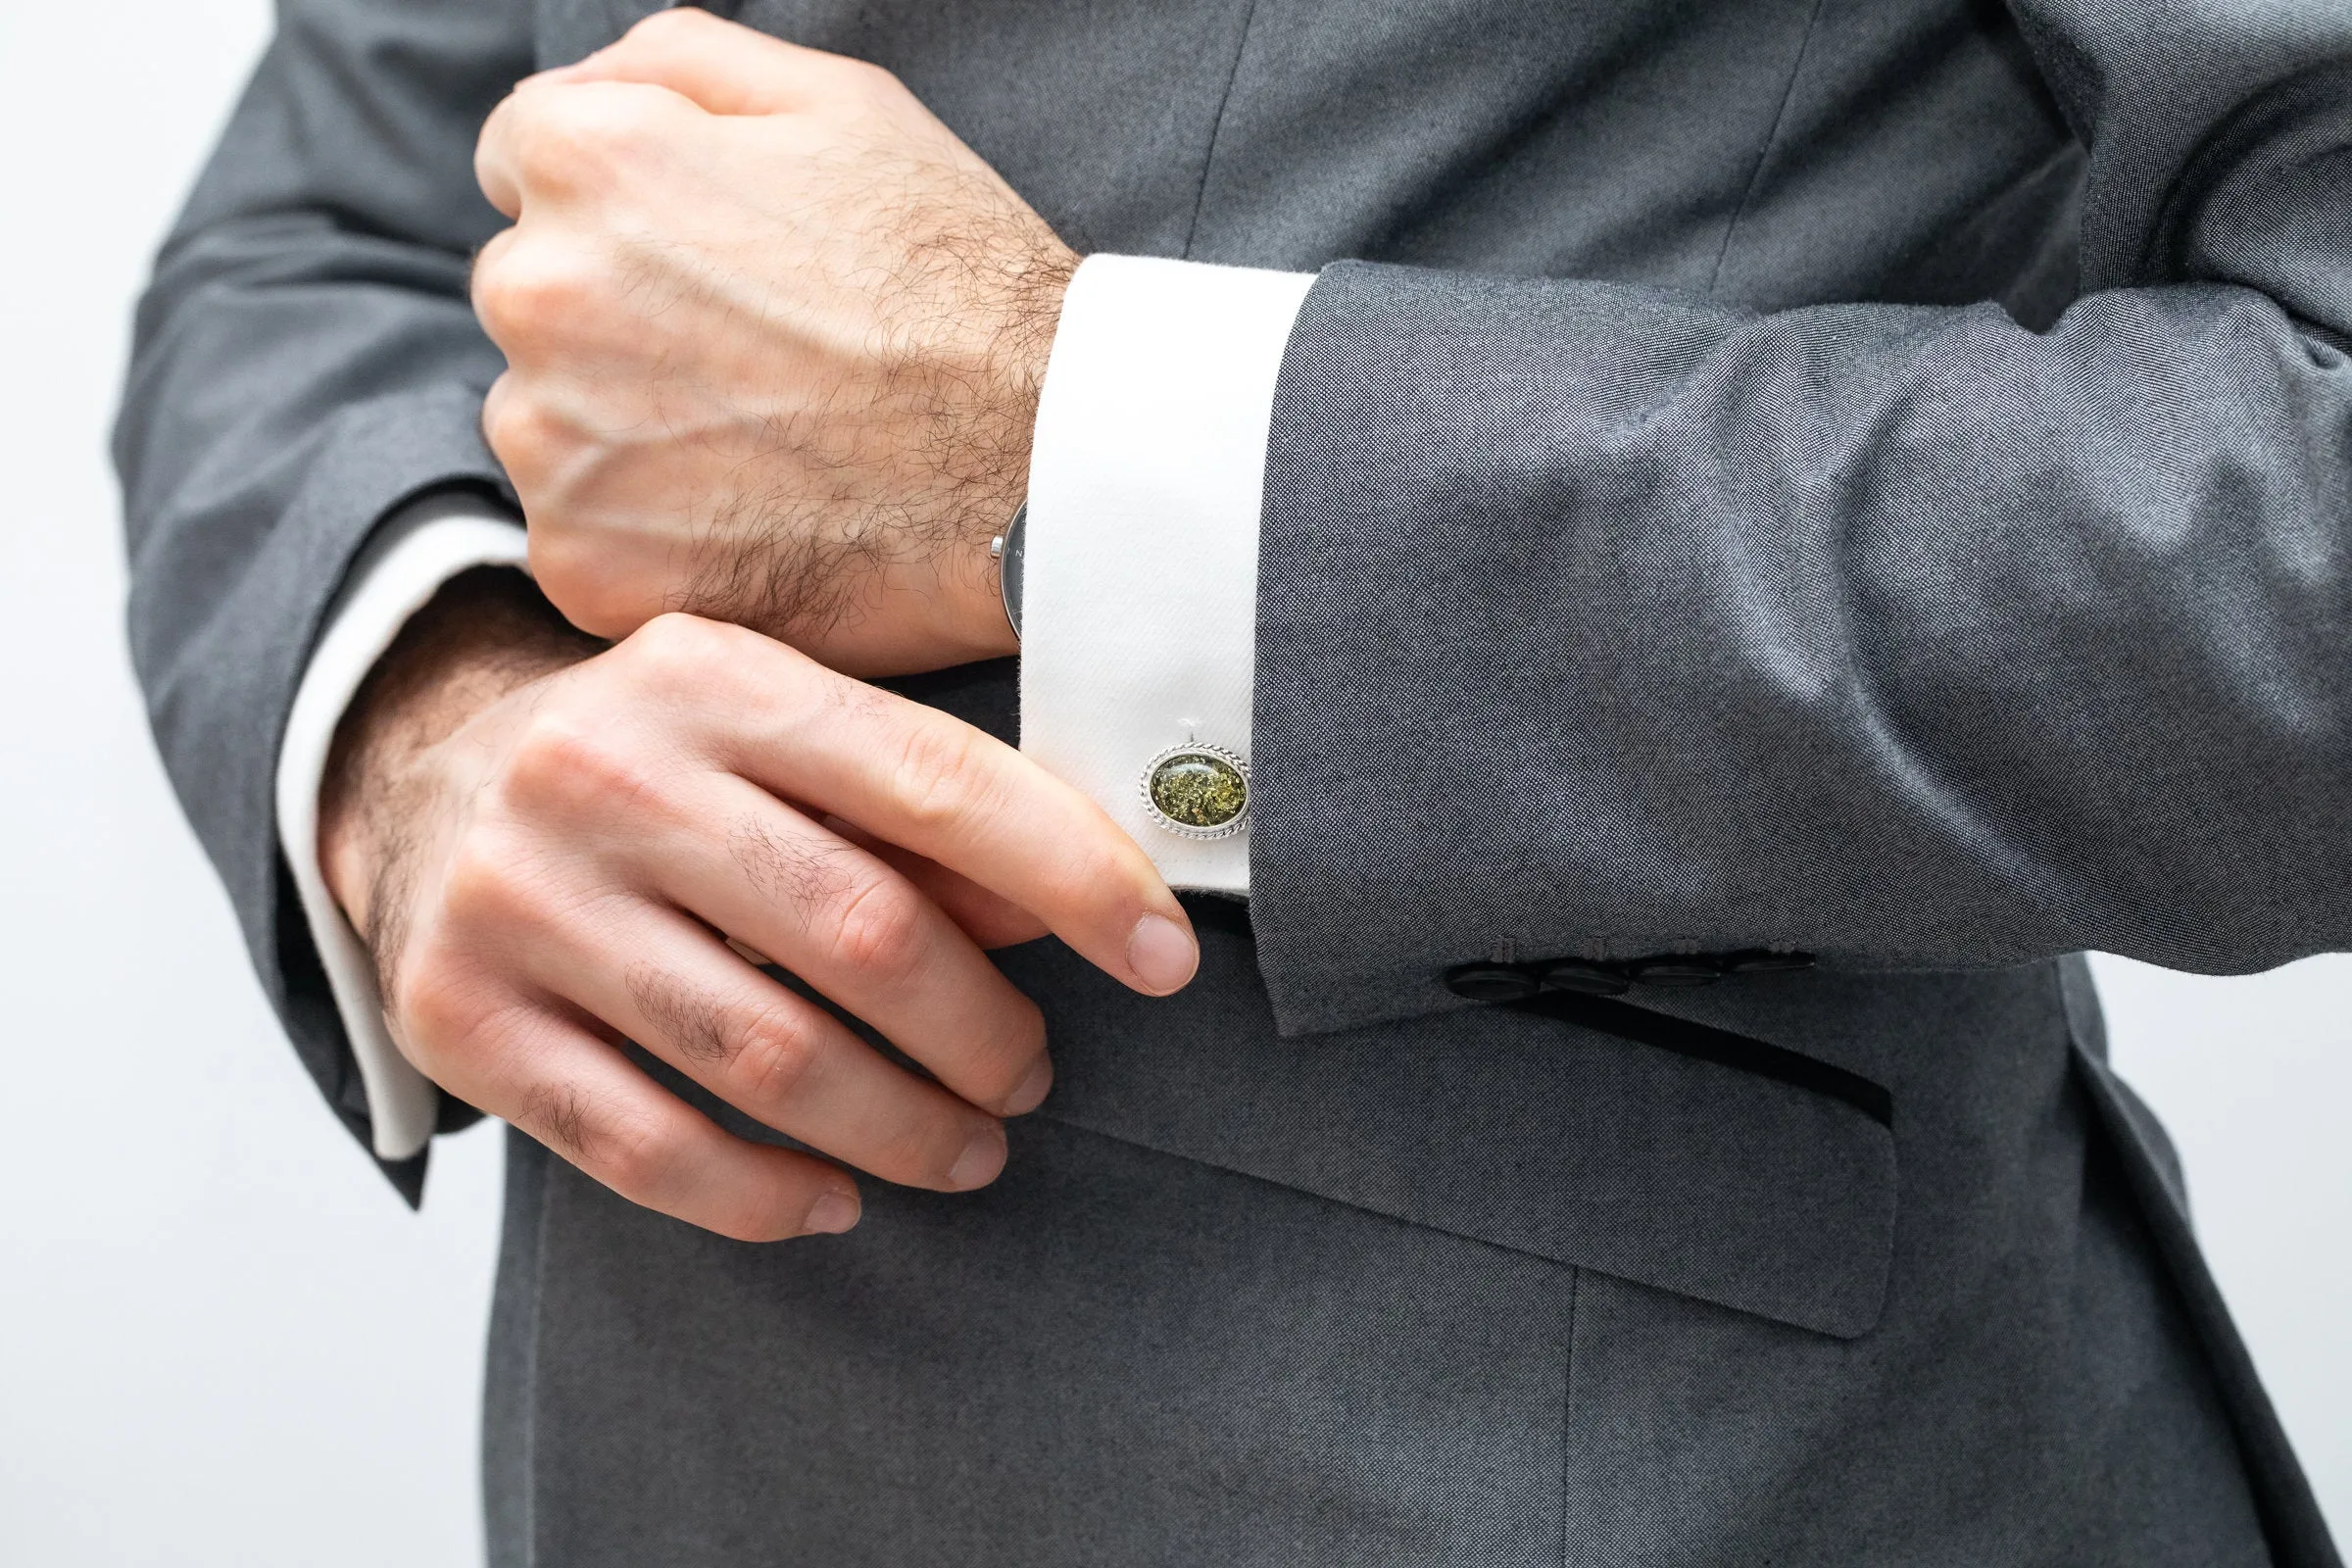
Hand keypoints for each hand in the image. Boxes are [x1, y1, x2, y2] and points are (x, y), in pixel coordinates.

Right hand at [320, 572, 1197, 1240]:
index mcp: (712, 676)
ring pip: (764, 1059)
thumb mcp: (779, 727)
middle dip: (984, 1032)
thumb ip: (916, 807)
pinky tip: (837, 1199)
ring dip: (901, 1129)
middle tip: (1029, 1075)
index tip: (1162, 956)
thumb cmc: (658, 759)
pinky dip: (764, 1196)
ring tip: (968, 1150)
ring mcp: (519, 899)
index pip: (933, 782)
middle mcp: (604, 773)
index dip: (1071, 875)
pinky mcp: (459, 1015)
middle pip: (860, 934)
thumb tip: (1072, 904)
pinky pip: (643, 1147)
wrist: (420, 774)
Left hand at [470, 8, 1073, 675]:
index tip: (709, 260)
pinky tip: (752, 519)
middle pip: (530, 298)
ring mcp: (554, 443)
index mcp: (587, 161)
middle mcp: (537, 294)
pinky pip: (582, 541)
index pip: (522, 163)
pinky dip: (649, 542)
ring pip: (547, 424)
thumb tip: (586, 88)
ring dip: (623, 433)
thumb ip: (674, 61)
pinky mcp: (588, 565)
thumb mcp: (837, 102)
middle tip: (754, 359)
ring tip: (762, 445)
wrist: (1038, 463)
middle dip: (615, 317)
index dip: (627, 204)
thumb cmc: (954, 280)